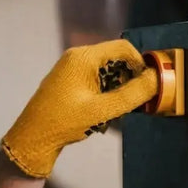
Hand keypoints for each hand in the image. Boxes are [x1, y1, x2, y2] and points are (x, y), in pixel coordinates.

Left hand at [1, 40, 158, 177]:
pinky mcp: (69, 81)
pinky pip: (95, 81)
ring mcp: (71, 69)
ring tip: (110, 114)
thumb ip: (131, 94)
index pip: (123, 47)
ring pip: (106, 73)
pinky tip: (98, 116)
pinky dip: (103, 95)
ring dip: (115, 91)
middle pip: (115, 60)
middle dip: (127, 81)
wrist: (31, 139)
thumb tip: (156, 80)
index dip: (140, 64)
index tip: (147, 85)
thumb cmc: (63, 122)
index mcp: (83, 57)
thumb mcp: (102, 110)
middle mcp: (76, 57)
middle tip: (131, 104)